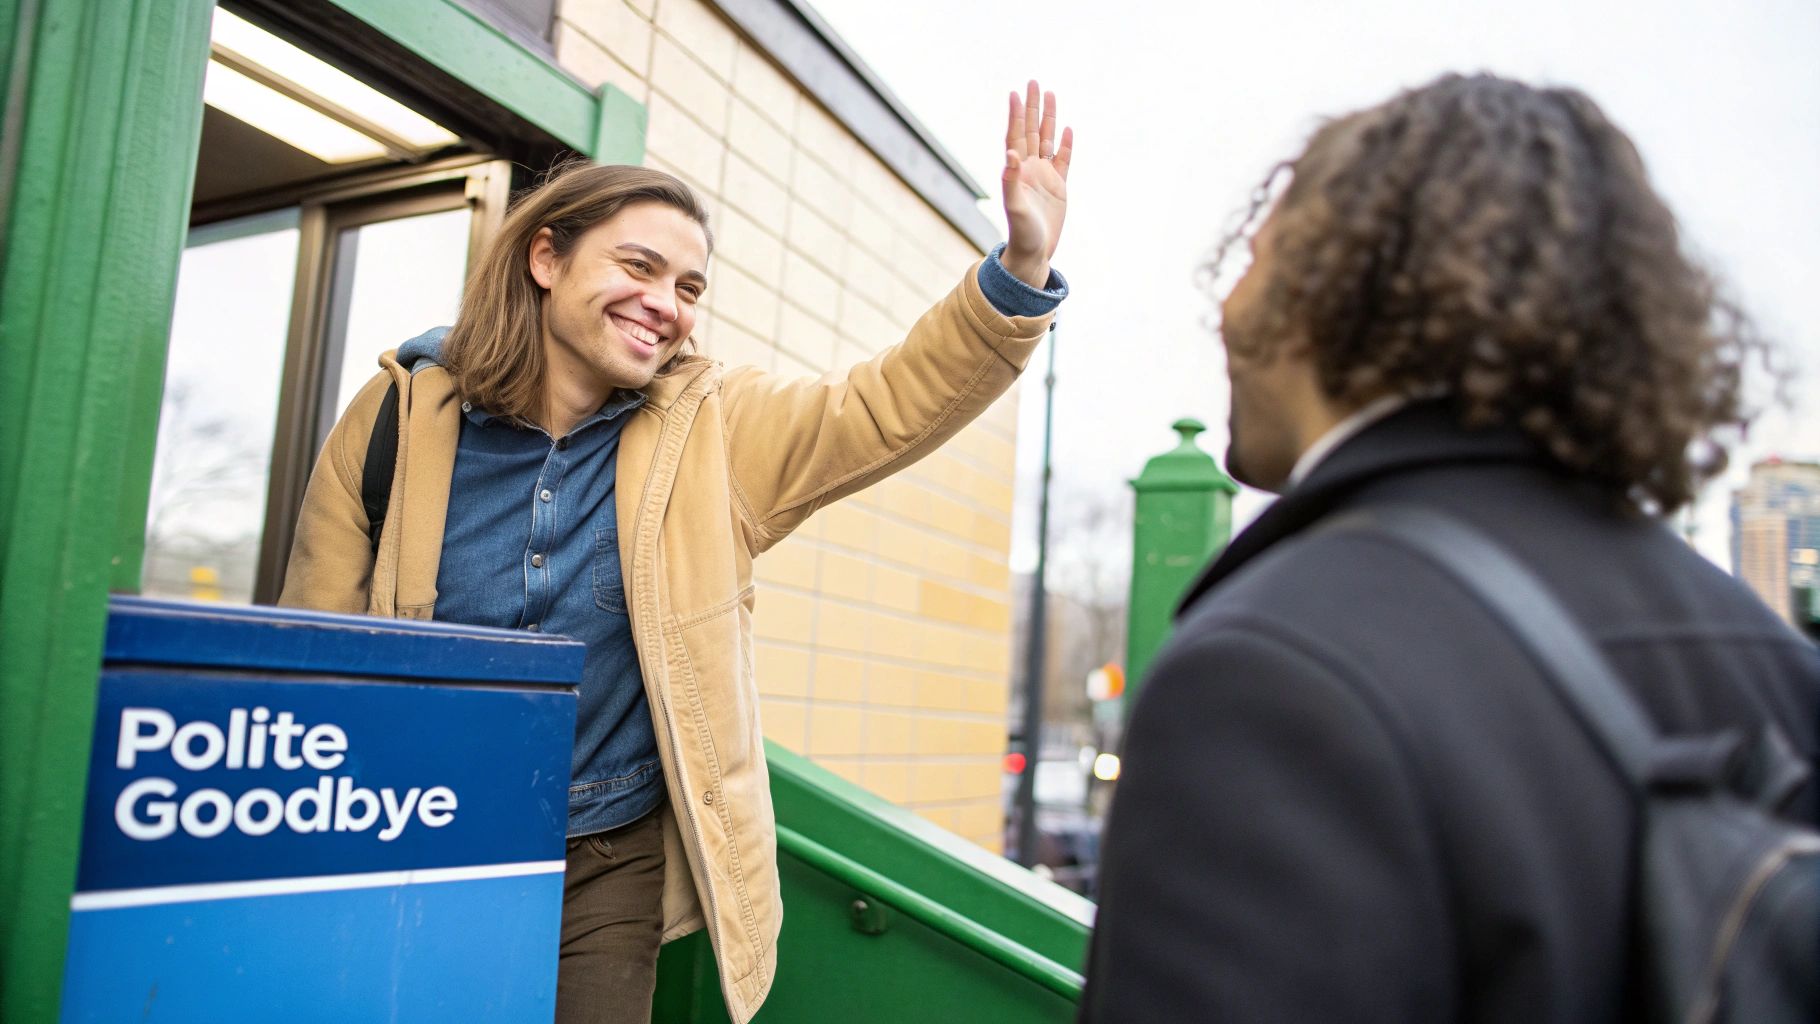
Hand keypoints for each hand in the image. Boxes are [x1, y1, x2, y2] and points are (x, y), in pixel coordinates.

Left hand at [1001, 80, 1072, 288]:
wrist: (1034, 253)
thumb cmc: (1021, 233)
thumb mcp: (1014, 206)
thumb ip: (1010, 179)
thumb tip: (1010, 152)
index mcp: (1017, 170)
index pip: (1016, 135)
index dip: (1016, 114)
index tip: (1016, 92)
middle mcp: (1030, 169)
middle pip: (1031, 130)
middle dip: (1033, 107)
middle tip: (1034, 82)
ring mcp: (1045, 176)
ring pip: (1047, 140)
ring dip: (1048, 118)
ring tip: (1051, 95)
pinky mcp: (1059, 187)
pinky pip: (1063, 160)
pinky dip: (1065, 144)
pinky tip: (1066, 129)